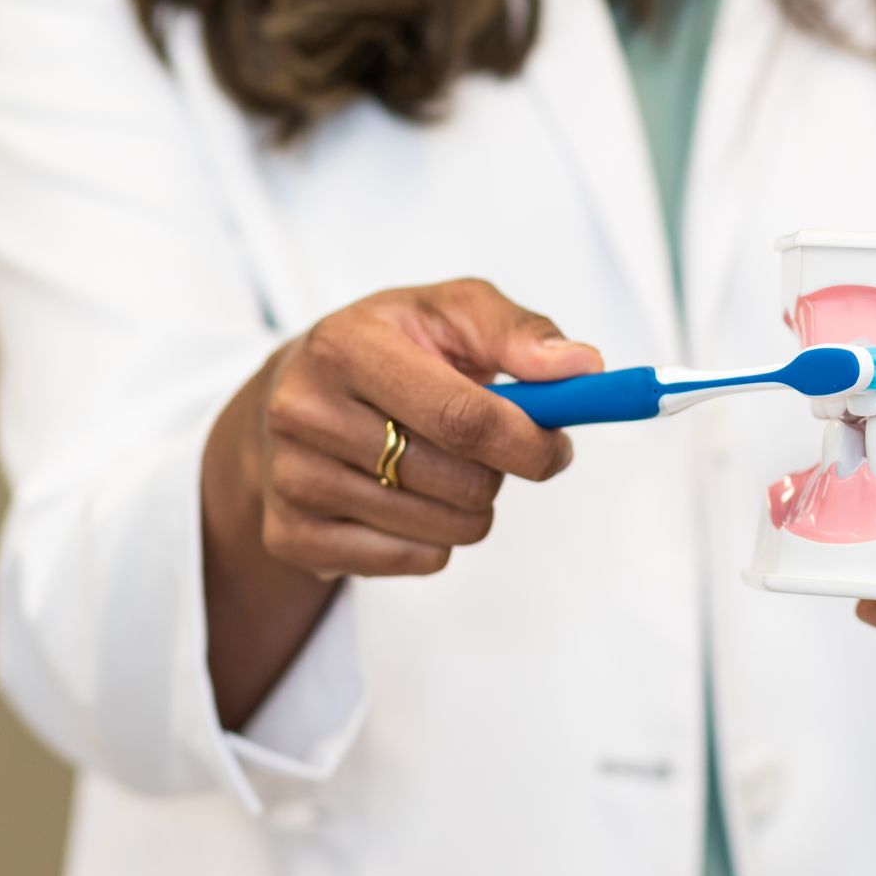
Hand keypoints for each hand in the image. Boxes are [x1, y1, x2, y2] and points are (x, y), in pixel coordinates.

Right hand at [201, 278, 600, 726]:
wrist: (292, 396)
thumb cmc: (391, 348)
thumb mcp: (450, 313)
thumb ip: (519, 332)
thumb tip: (582, 367)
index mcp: (346, 347)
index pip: (462, 418)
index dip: (527, 443)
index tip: (557, 448)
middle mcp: (304, 413)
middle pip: (459, 482)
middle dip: (501, 474)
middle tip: (491, 451)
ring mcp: (293, 480)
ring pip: (442, 530)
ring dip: (471, 507)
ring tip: (442, 466)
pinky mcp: (292, 537)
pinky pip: (413, 562)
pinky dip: (435, 540)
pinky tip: (407, 497)